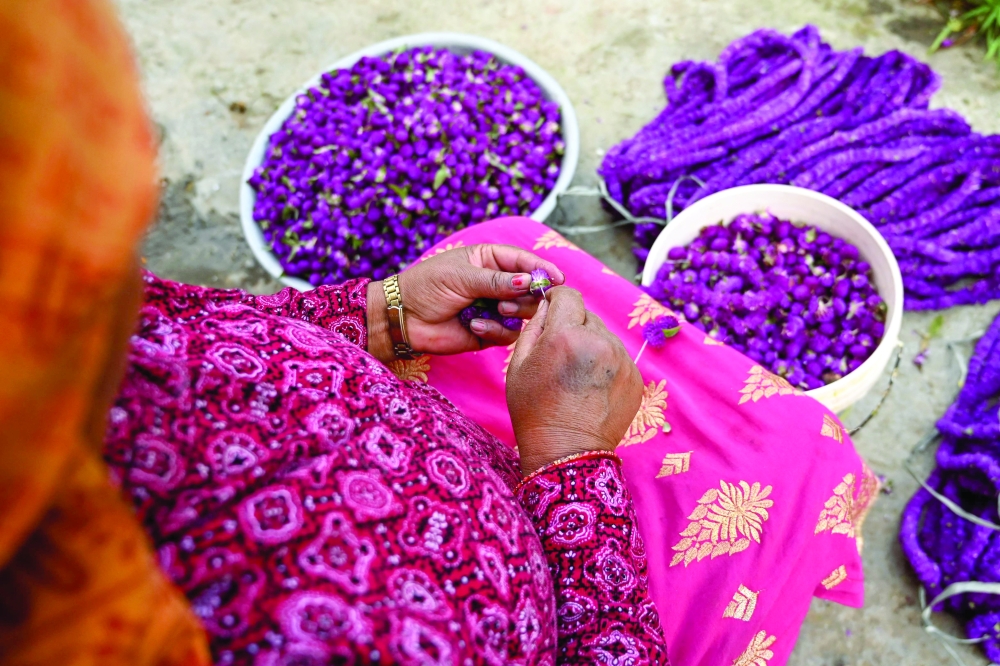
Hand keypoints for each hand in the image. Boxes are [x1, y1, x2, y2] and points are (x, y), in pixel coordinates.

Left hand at [366, 244, 563, 362]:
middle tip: (511, 301)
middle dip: (527, 295)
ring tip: (495, 310)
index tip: (557, 279)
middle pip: (530, 289)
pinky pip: (507, 334)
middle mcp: (495, 284)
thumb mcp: (461, 277)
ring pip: (523, 313)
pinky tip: (475, 327)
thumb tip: (528, 281)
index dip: (542, 269)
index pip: (523, 261)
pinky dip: (494, 331)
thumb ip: (496, 281)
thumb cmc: (426, 287)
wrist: (402, 318)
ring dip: (512, 312)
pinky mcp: (488, 332)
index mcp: (488, 260)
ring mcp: (493, 308)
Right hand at [505, 286, 642, 475]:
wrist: (567, 450)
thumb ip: (534, 326)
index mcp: (567, 335)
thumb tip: (547, 305)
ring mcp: (622, 360)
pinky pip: (618, 357)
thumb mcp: (519, 364)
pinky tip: (592, 387)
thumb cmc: (535, 410)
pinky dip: (606, 364)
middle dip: (573, 326)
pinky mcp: (635, 377)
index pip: (568, 295)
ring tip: (577, 375)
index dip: (557, 299)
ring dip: (591, 344)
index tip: (552, 309)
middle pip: (587, 315)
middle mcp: (600, 342)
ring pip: (604, 335)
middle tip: (561, 352)